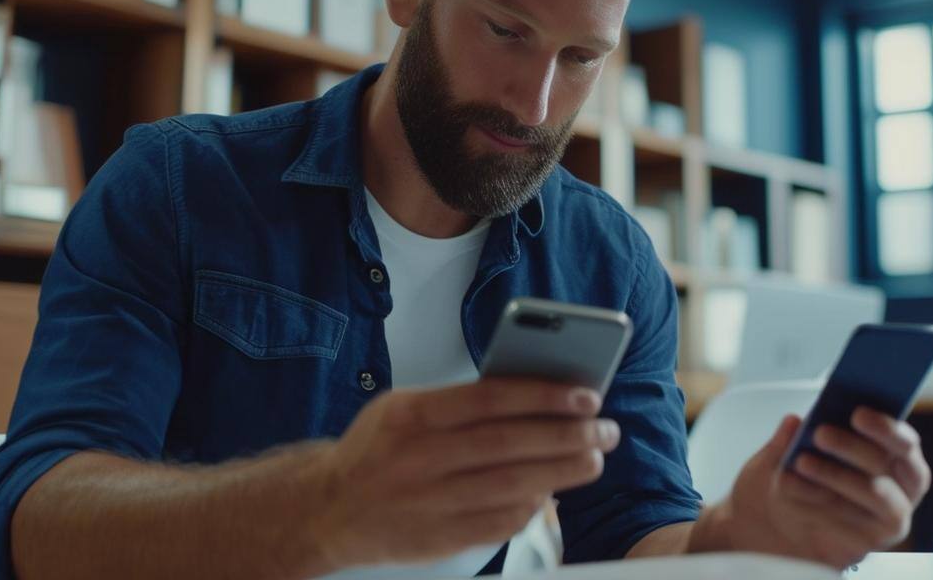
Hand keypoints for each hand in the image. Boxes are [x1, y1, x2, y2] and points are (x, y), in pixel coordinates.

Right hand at [309, 378, 618, 568]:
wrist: (326, 509)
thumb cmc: (379, 449)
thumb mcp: (405, 407)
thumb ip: (461, 402)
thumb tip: (536, 395)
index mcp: (412, 415)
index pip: (491, 399)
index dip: (545, 396)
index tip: (587, 394)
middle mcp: (418, 458)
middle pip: (509, 445)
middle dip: (567, 436)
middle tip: (605, 429)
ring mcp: (427, 502)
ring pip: (510, 486)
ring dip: (561, 472)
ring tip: (593, 459)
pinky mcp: (435, 538)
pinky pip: (497, 523)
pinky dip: (531, 507)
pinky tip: (552, 491)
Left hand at [694, 408, 930, 568]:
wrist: (770, 525)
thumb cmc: (789, 480)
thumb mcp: (780, 453)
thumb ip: (788, 438)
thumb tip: (793, 422)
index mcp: (891, 457)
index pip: (904, 443)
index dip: (886, 427)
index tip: (857, 414)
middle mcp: (899, 490)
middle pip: (888, 465)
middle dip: (855, 446)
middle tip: (821, 433)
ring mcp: (884, 521)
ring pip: (875, 493)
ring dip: (838, 474)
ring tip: (802, 461)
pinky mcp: (865, 544)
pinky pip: (852, 523)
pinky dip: (821, 504)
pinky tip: (794, 488)